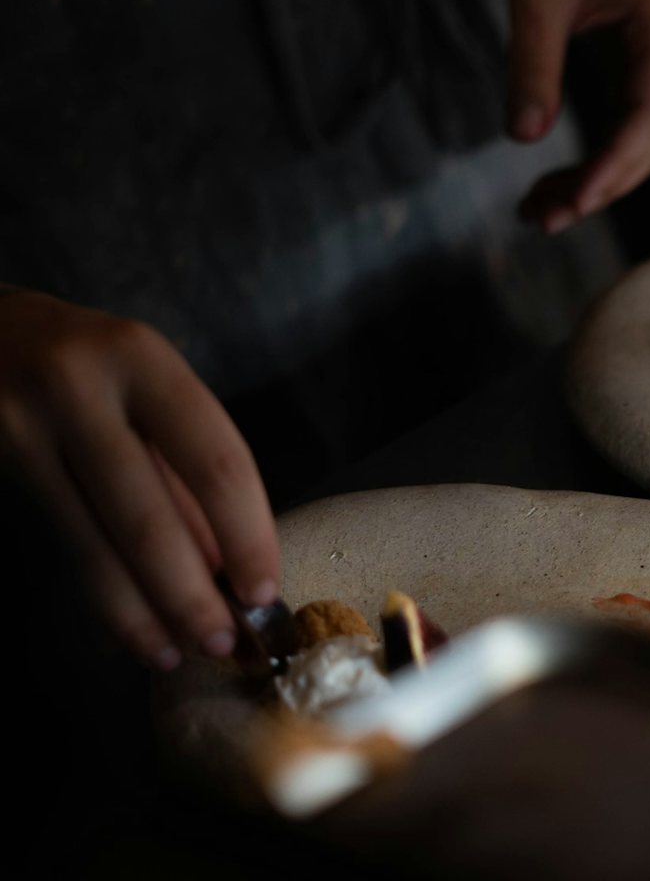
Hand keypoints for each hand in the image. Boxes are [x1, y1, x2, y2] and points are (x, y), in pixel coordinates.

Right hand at [0, 290, 278, 668]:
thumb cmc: (87, 365)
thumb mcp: (147, 389)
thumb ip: (185, 472)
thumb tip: (227, 569)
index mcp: (140, 358)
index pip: (213, 460)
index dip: (245, 535)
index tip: (264, 590)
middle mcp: (75, 388)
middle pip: (146, 514)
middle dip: (188, 593)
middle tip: (223, 643)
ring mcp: (17, 428)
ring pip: (91, 544)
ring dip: (141, 612)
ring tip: (177, 653)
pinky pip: (57, 547)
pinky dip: (100, 596)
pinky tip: (129, 630)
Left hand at [508, 0, 649, 232]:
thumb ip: (532, 63)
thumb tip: (523, 137)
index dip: (616, 163)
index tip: (575, 202)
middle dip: (602, 186)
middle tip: (543, 220)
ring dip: (600, 183)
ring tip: (540, 211)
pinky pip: (640, 133)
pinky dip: (602, 164)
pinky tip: (559, 187)